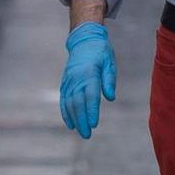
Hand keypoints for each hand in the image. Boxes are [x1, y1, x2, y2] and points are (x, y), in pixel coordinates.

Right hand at [60, 22, 116, 139]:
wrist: (84, 39)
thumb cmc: (100, 51)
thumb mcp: (109, 62)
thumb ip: (109, 80)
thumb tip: (110, 97)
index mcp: (89, 73)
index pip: (90, 95)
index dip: (91, 110)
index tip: (94, 124)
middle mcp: (76, 78)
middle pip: (77, 102)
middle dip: (82, 120)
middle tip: (87, 135)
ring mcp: (69, 81)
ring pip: (69, 103)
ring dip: (74, 119)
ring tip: (80, 132)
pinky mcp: (65, 83)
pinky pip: (64, 100)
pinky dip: (66, 112)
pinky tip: (70, 123)